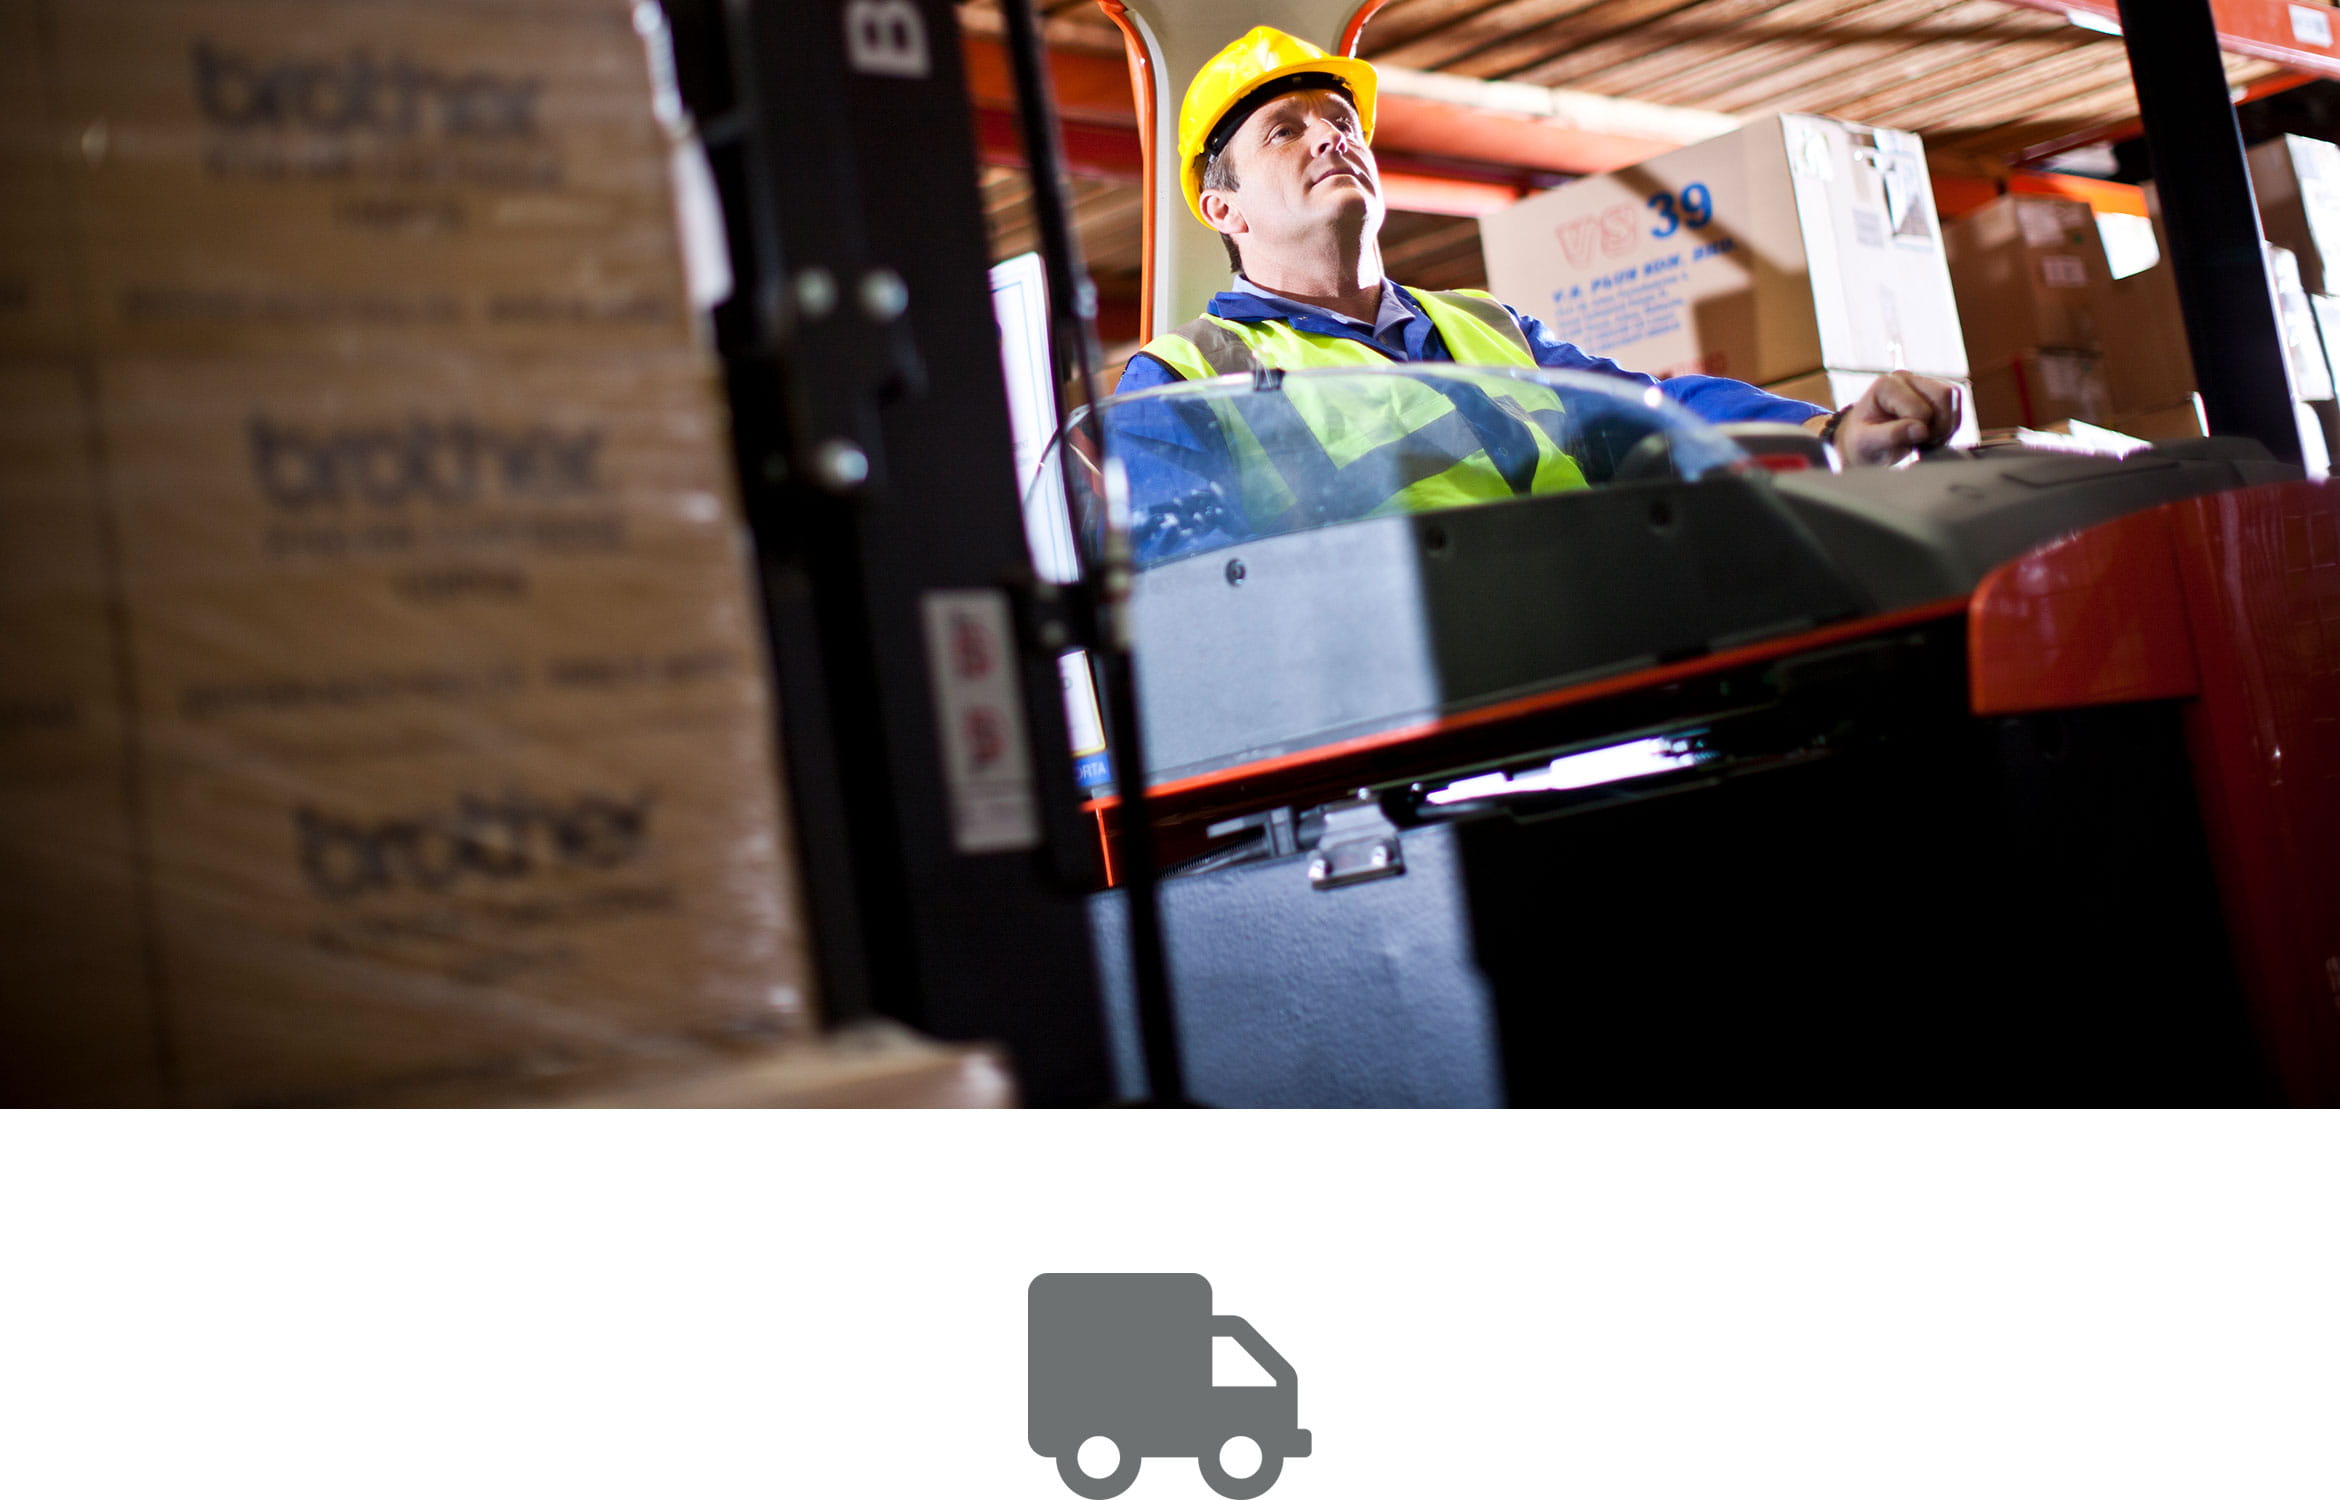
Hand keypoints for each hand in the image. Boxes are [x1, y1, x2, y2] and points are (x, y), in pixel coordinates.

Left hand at [1827, 371, 1963, 466]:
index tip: (1907, 443)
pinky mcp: (1933, 391)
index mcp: (1885, 385)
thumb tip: (1920, 430)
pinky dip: (1950, 424)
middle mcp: (1905, 378)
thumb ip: (1891, 435)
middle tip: (1923, 443)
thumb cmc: (1862, 442)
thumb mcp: (1866, 442)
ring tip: (1927, 440)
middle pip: (1944, 395)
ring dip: (1947, 424)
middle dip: (1939, 425)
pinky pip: (1956, 404)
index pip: (1920, 408)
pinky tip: (1933, 435)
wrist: (1865, 443)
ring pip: (1954, 397)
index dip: (1919, 432)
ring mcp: (1921, 382)